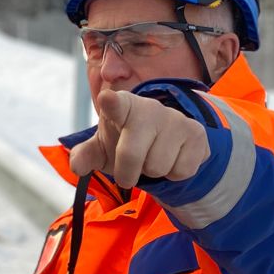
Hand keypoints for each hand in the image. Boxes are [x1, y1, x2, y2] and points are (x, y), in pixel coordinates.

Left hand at [69, 89, 209, 187]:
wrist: (163, 141)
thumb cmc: (126, 141)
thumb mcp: (102, 148)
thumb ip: (86, 155)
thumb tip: (76, 166)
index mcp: (123, 106)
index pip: (116, 104)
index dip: (111, 104)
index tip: (106, 99)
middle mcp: (151, 108)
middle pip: (131, 154)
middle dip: (126, 173)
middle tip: (126, 173)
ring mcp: (176, 120)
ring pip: (157, 167)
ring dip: (152, 172)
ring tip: (152, 158)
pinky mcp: (197, 134)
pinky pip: (181, 171)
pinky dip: (173, 174)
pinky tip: (172, 158)